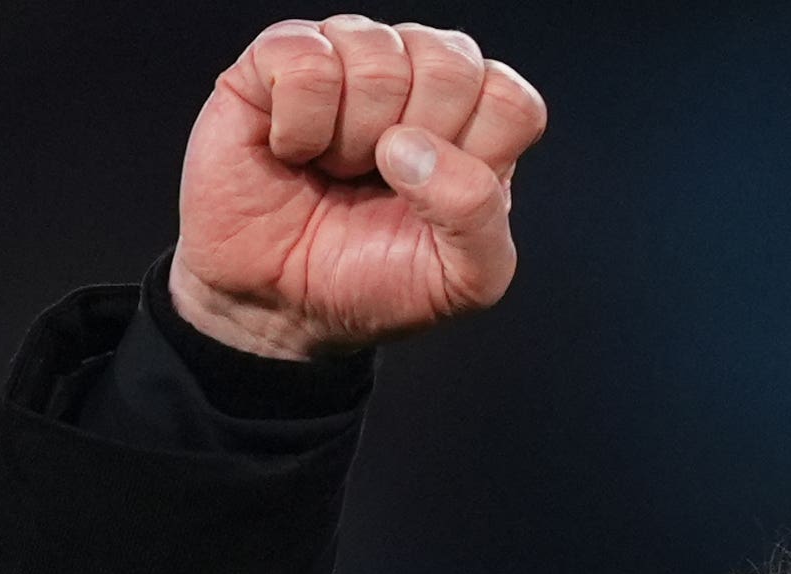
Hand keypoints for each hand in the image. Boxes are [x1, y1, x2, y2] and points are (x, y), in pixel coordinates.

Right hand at [170, 16, 547, 360]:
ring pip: (378, 58)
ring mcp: (349, 56)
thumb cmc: (372, 279)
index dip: (475, 157)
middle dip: (415, 148)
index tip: (435, 200)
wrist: (279, 302)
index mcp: (476, 119)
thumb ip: (479, 219)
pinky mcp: (279, 54)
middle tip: (380, 182)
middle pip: (452, 66)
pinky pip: (305, 62)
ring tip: (335, 168)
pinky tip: (294, 148)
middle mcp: (418, 73)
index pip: (511, 100)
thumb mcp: (462, 280)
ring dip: (351, 141)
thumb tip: (413, 147)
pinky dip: (298, 127)